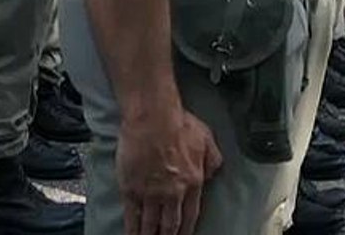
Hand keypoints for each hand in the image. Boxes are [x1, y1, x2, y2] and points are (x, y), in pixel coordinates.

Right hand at [117, 107, 221, 234]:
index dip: (187, 229)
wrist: (154, 120)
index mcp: (193, 182)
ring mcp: (151, 193)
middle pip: (171, 224)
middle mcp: (173, 192)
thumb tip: (213, 174)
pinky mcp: (131, 190)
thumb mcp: (208, 140)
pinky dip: (132, 229)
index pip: (192, 214)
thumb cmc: (180, 125)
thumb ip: (213, 160)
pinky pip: (132, 216)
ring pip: (151, 224)